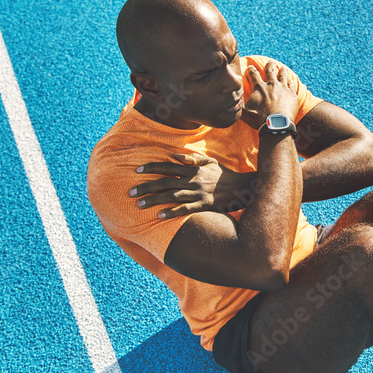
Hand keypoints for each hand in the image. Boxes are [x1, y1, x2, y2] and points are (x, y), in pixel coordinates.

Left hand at [129, 154, 256, 217]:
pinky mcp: (204, 205)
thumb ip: (192, 158)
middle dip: (146, 187)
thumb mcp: (209, 161)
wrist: (242, 187)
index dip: (151, 168)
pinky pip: (185, 209)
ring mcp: (198, 193)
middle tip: (130, 192)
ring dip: (154, 200)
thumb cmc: (223, 175)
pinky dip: (171, 212)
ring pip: (171, 196)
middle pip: (164, 182)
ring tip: (139, 204)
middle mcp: (192, 180)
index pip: (167, 166)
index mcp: (192, 169)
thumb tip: (175, 156)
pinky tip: (159, 216)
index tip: (136, 170)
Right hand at [240, 61, 299, 129]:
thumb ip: (238, 106)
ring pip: (283, 76)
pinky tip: (291, 80)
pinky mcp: (292, 95)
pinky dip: (291, 82)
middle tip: (270, 61)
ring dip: (282, 71)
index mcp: (259, 87)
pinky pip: (292, 85)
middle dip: (270, 65)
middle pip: (270, 70)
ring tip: (283, 68)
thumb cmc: (258, 118)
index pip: (253, 74)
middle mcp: (271, 84)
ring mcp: (283, 88)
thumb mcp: (244, 112)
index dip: (251, 69)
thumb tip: (230, 103)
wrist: (276, 124)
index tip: (250, 67)